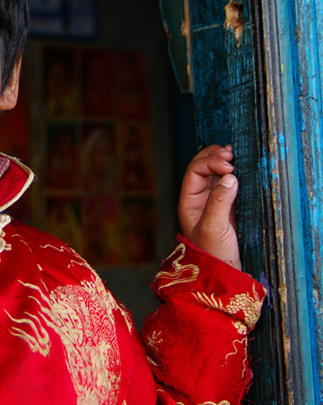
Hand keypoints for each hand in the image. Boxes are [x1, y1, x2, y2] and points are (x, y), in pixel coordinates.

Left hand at [178, 144, 241, 269]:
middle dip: (214, 156)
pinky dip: (231, 172)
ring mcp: (212, 202)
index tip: (228, 165)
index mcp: (188, 201)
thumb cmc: (213, 253)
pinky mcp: (227, 207)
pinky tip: (238, 166)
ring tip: (233, 154)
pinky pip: (226, 183)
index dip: (210, 163)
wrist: (224, 273)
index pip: (194, 172)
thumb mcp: (214, 227)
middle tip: (231, 152)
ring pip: (214, 173)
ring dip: (222, 160)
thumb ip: (220, 202)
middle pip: (202, 168)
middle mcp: (198, 199)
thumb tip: (229, 176)